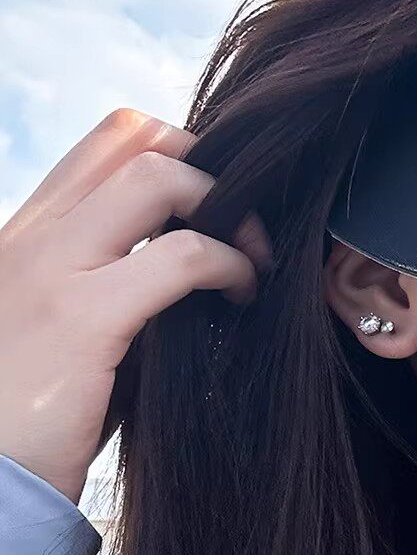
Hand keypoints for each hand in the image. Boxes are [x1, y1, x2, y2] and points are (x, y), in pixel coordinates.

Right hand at [0, 109, 270, 504]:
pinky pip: (182, 256)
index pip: (107, 143)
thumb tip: (202, 264)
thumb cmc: (31, 418)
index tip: (216, 210)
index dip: (179, 155)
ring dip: (228, 210)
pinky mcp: (82, 319)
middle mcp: (33, 236)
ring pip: (159, 175)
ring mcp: (52, 269)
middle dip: (211, 165)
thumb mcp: (67, 329)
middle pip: (135, 135)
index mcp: (27, 234)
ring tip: (251, 263)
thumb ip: (117, 285)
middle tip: (246, 227)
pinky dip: (231, 265)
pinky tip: (242, 297)